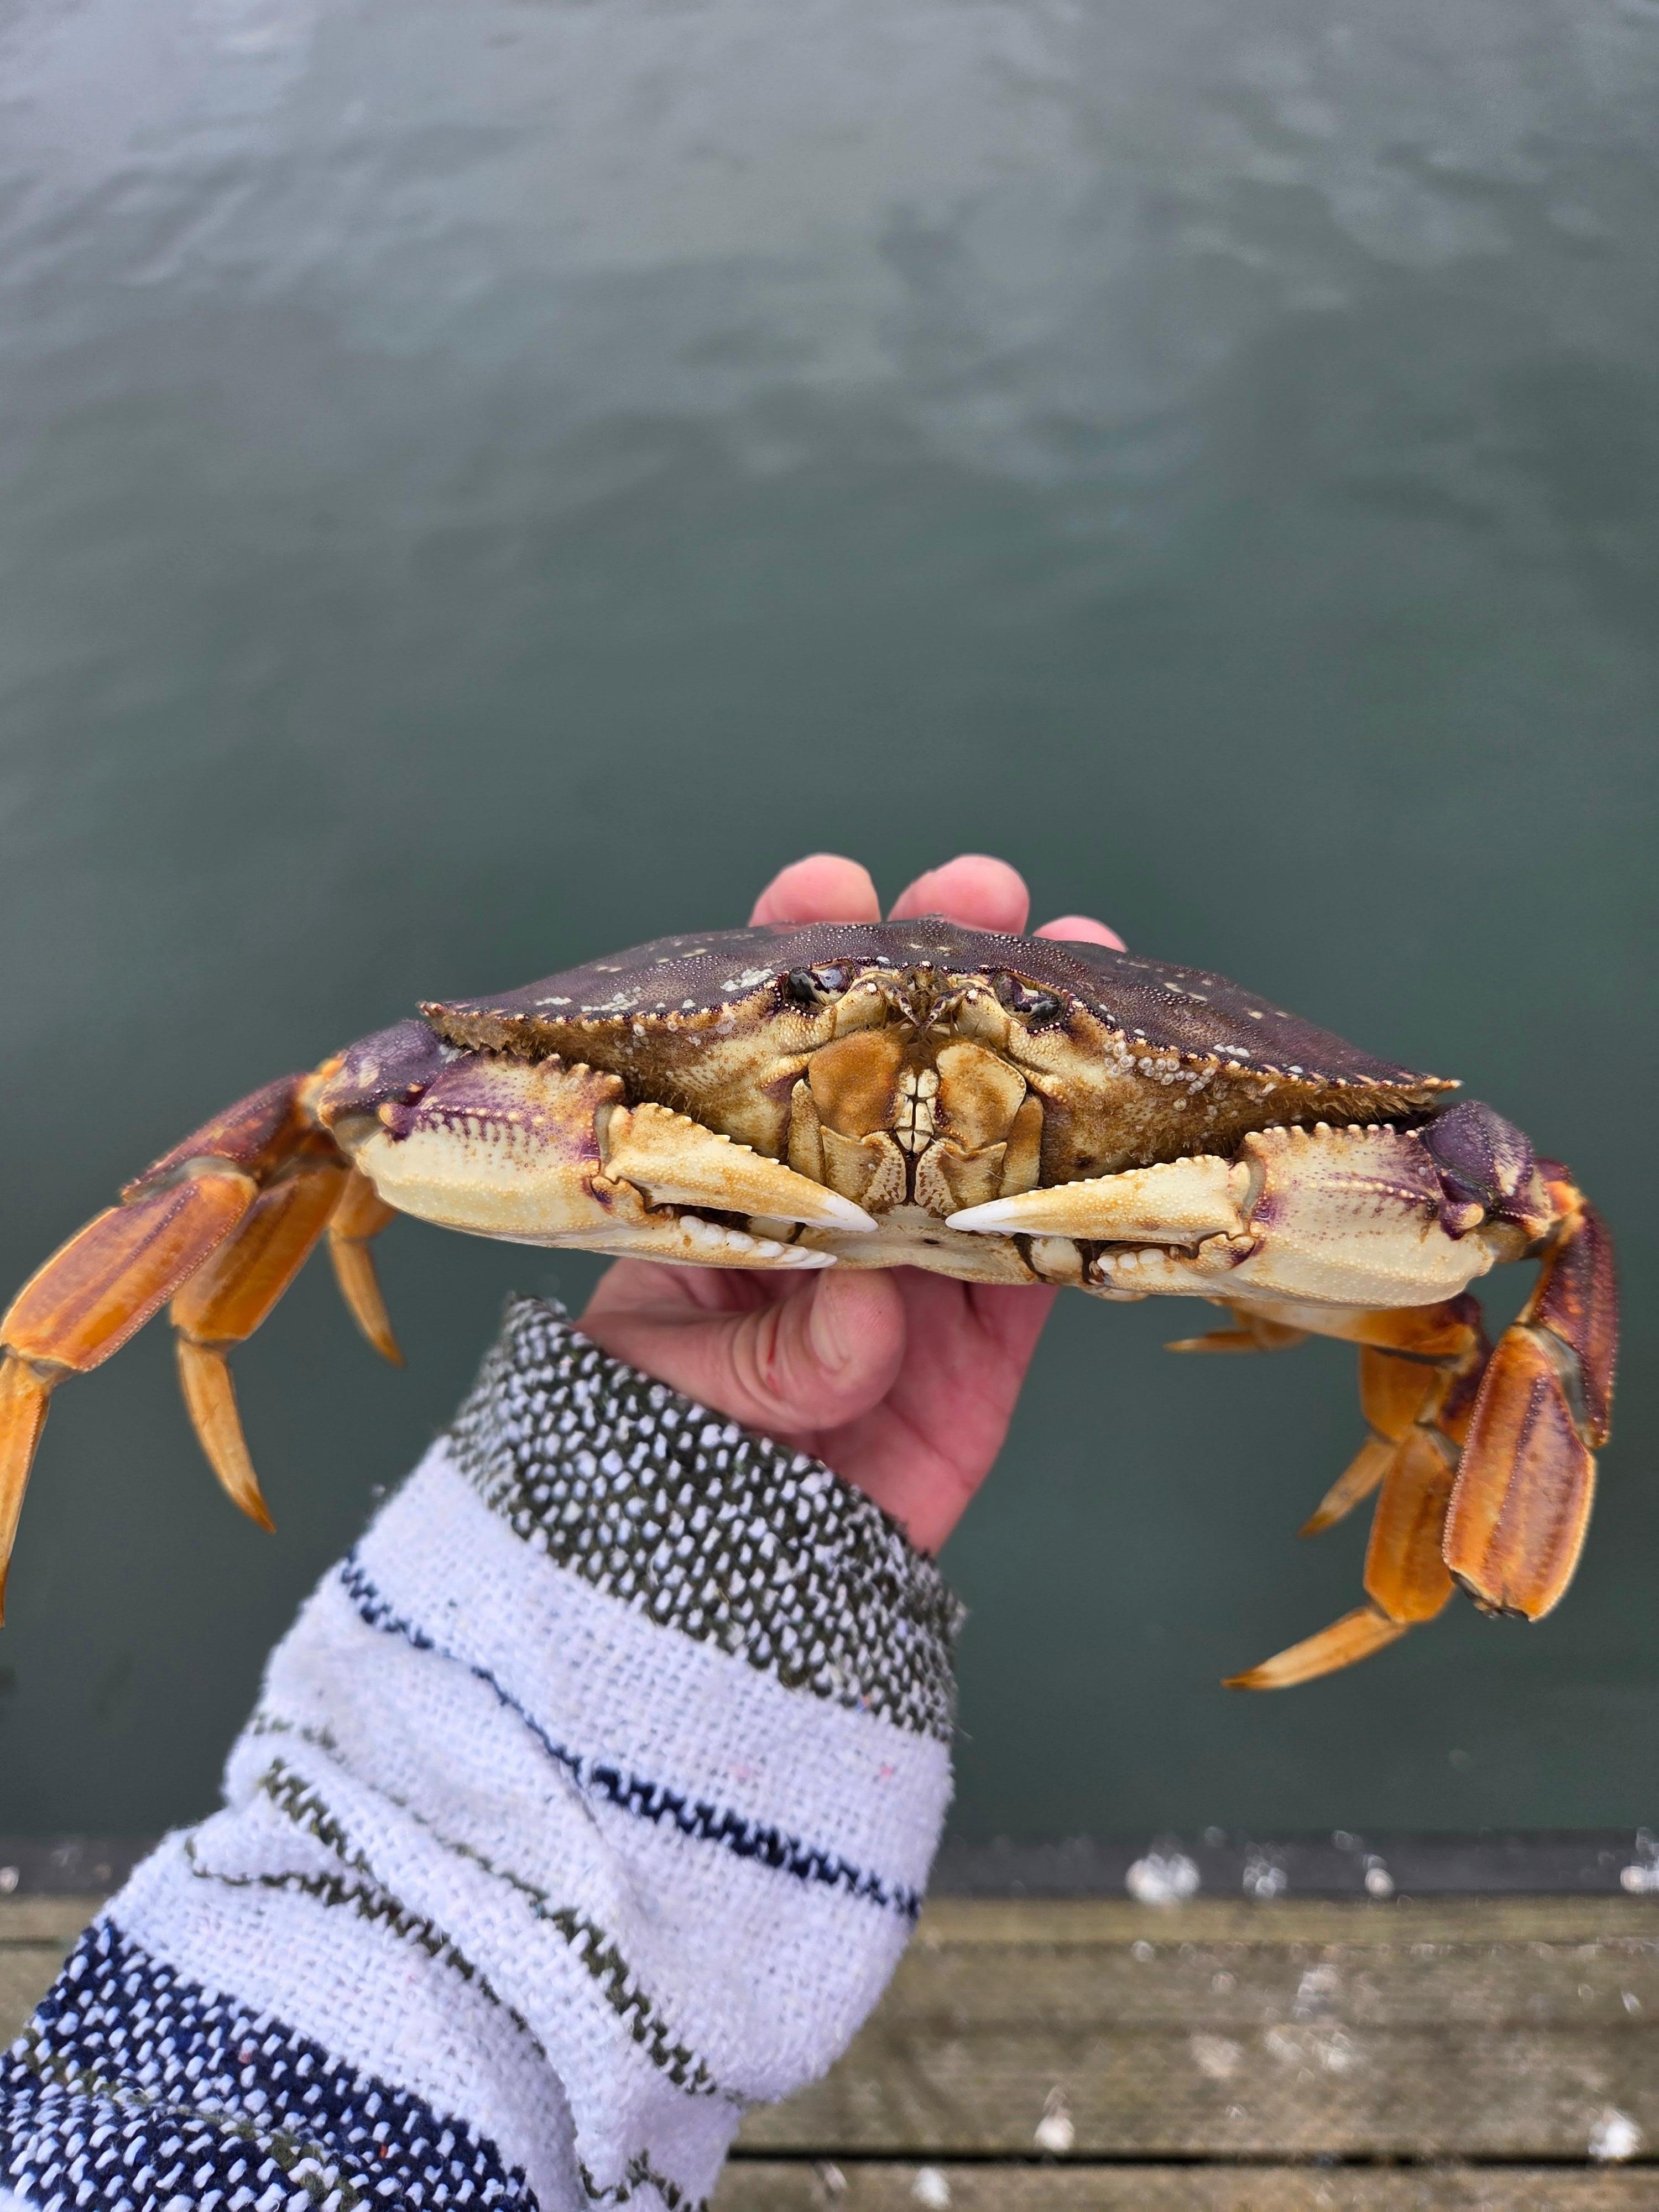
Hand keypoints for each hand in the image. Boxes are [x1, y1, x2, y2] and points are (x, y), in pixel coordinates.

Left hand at [580, 855, 1123, 1551]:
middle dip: (945, 966)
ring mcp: (912, 1261)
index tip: (830, 887)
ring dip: (1042, 1050)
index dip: (793, 955)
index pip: (754, 1044)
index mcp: (725, 1180)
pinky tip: (1136, 1113)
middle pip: (892, 1063)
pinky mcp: (985, 1339)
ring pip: (988, 1134)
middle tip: (989, 891)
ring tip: (1096, 962)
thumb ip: (770, 1353)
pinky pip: (1048, 1252)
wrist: (718, 1600)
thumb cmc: (648, 1463)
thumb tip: (872, 1306)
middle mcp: (826, 1200)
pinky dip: (1092, 1191)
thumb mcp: (671, 1391)